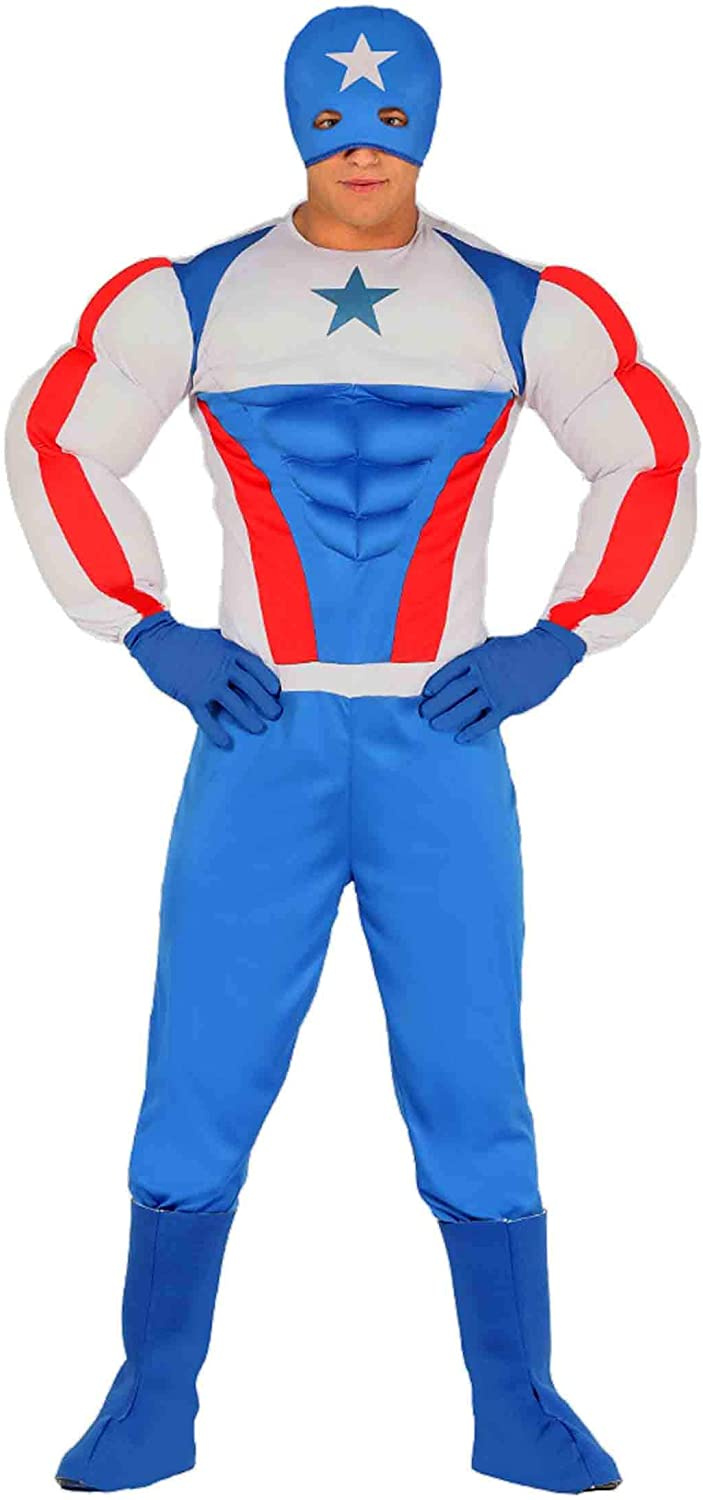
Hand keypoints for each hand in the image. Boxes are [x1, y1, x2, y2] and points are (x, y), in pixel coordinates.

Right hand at [124, 611, 282, 747]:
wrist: (156, 641)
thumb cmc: (185, 638)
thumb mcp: (214, 637)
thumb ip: (230, 648)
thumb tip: (245, 656)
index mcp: (229, 651)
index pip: (256, 667)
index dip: (268, 679)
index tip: (276, 691)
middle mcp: (222, 668)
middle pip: (251, 688)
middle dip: (266, 703)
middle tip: (276, 714)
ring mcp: (207, 684)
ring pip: (235, 705)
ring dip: (249, 719)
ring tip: (259, 729)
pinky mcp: (192, 697)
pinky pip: (207, 719)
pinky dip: (217, 732)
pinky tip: (226, 743)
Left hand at [419, 621, 584, 745]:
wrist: (549, 653)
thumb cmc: (520, 649)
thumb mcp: (493, 646)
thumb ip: (476, 657)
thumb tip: (459, 668)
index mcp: (477, 657)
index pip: (449, 672)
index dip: (436, 683)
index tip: (426, 694)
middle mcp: (483, 674)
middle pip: (452, 693)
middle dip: (435, 704)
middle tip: (423, 713)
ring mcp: (495, 690)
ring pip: (464, 709)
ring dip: (447, 718)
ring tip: (434, 725)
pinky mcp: (508, 705)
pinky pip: (485, 722)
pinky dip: (472, 731)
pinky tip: (460, 738)